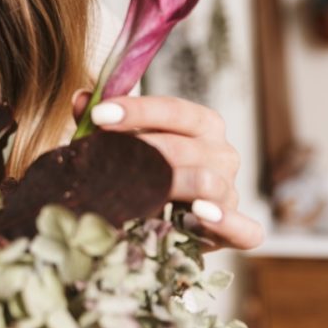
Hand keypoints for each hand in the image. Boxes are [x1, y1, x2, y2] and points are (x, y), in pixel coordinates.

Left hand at [72, 91, 263, 250]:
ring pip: (208, 182)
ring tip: (139, 189)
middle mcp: (222, 153)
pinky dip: (227, 222)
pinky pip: (246, 229)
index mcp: (201, 123)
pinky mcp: (239, 229)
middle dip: (142, 151)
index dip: (136, 109)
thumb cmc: (146, 171)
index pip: (173, 109)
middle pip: (184, 147)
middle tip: (104, 158)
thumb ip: (103, 122)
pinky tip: (199, 215)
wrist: (167, 220)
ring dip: (171, 185)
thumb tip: (80, 98)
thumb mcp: (124, 143)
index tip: (99, 115)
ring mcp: (232, 190)